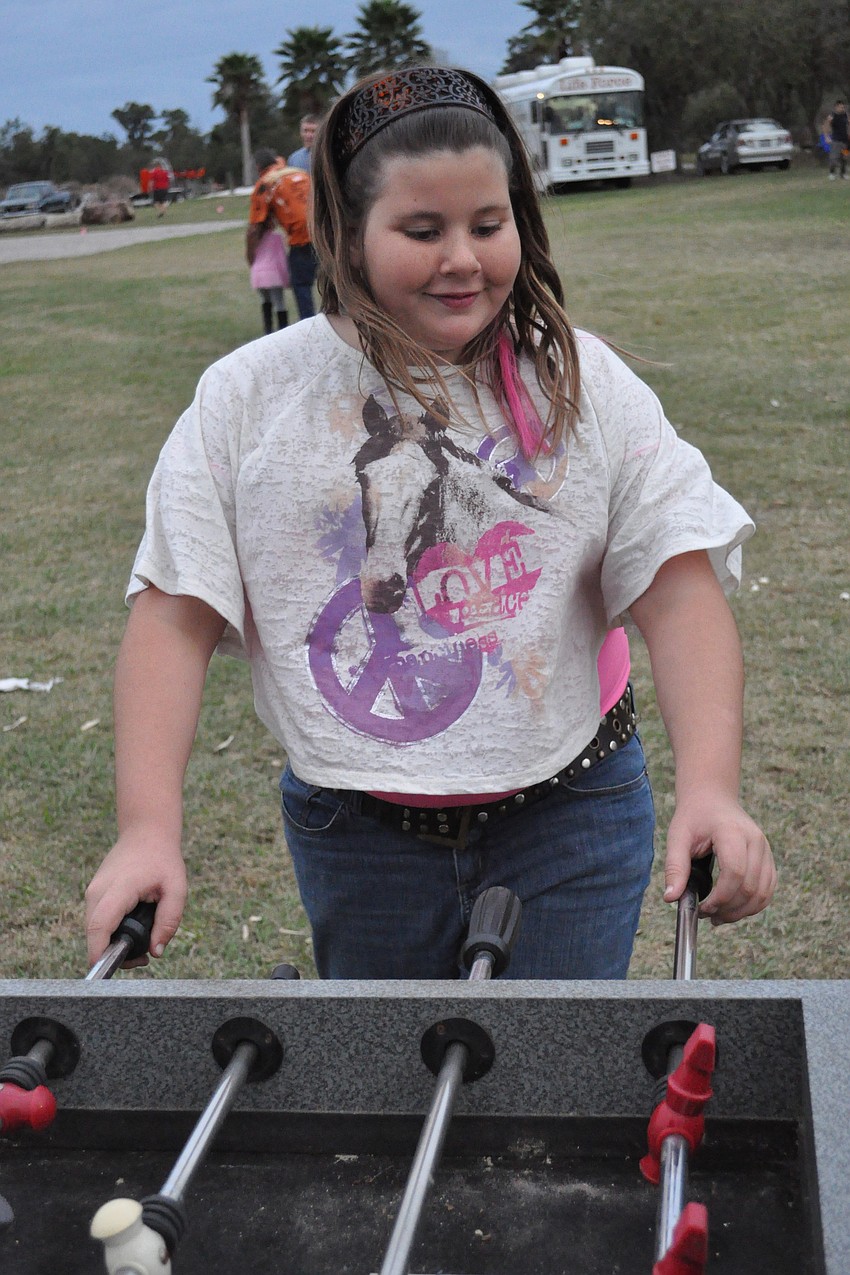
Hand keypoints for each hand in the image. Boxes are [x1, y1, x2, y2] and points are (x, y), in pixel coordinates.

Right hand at [85, 832, 186, 967]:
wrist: (146, 833)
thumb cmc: (163, 860)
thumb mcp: (177, 889)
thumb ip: (169, 921)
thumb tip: (156, 951)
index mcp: (119, 888)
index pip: (100, 925)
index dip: (99, 951)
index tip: (109, 968)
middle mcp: (98, 891)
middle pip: (94, 933)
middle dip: (112, 952)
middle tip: (142, 957)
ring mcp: (93, 891)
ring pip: (94, 929)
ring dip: (111, 941)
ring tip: (142, 941)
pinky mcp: (94, 893)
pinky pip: (97, 920)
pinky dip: (110, 930)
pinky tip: (132, 928)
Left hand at [663, 792, 775, 924]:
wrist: (713, 799)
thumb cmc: (694, 817)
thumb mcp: (677, 837)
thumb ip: (675, 867)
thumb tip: (670, 898)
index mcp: (731, 831)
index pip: (734, 871)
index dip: (720, 897)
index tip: (702, 907)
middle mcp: (755, 840)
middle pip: (750, 887)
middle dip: (728, 909)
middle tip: (707, 915)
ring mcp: (765, 849)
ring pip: (762, 893)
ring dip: (741, 912)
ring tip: (718, 916)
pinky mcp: (769, 858)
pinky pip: (768, 889)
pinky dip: (753, 905)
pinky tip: (733, 909)